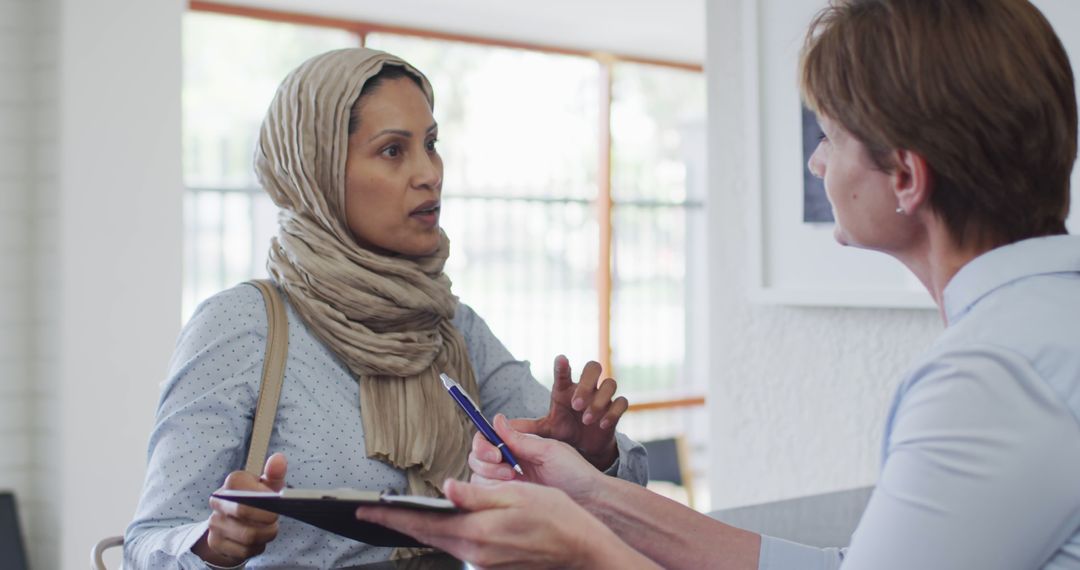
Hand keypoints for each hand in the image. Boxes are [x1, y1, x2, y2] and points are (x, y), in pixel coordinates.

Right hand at [193, 453, 287, 565]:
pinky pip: (242, 551)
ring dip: (265, 535)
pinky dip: (256, 548)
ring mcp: (214, 523)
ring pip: (247, 536)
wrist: (235, 520)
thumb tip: (279, 459)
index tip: (276, 502)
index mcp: (232, 482)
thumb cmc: (257, 498)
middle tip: (275, 520)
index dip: (265, 498)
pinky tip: (258, 541)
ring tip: (270, 530)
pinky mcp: (215, 543)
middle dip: (266, 519)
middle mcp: (218, 501)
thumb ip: (275, 472)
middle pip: (244, 512)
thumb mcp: (268, 484)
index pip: (246, 489)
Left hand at [356, 479, 644, 569]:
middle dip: (397, 522)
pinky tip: (440, 523)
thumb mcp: (518, 495)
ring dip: (421, 528)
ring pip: (442, 542)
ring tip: (398, 514)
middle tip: (368, 511)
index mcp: (477, 532)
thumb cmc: (557, 517)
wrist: (583, 551)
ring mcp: (483, 563)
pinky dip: (444, 534)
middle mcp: (475, 554)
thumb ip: (478, 494)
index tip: (363, 510)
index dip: (390, 516)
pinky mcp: (492, 566)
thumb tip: (444, 489)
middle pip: (426, 536)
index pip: (423, 523)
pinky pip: (459, 548)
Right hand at [469, 414, 602, 503]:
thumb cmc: (575, 473)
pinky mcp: (511, 501)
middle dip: (485, 461)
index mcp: (520, 447)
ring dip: (489, 477)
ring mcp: (509, 484)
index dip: (484, 443)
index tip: (496, 452)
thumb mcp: (549, 451)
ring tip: (513, 480)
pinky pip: (488, 496)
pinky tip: (512, 493)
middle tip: (507, 470)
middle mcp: (511, 463)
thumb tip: (497, 419)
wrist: (590, 501)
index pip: (488, 439)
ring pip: (478, 476)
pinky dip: (492, 493)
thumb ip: (521, 439)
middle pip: (477, 458)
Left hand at [515, 355, 627, 469]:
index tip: (561, 359)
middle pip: (594, 367)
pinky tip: (602, 425)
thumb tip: (498, 425)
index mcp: (566, 389)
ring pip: (610, 384)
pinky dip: (612, 412)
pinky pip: (622, 402)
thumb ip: (526, 427)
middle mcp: (587, 388)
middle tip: (576, 403)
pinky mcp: (615, 410)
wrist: (586, 447)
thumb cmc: (565, 431)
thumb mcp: (546, 430)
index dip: (563, 365)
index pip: (564, 372)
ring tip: (587, 419)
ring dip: (599, 401)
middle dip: (587, 383)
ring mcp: (603, 397)